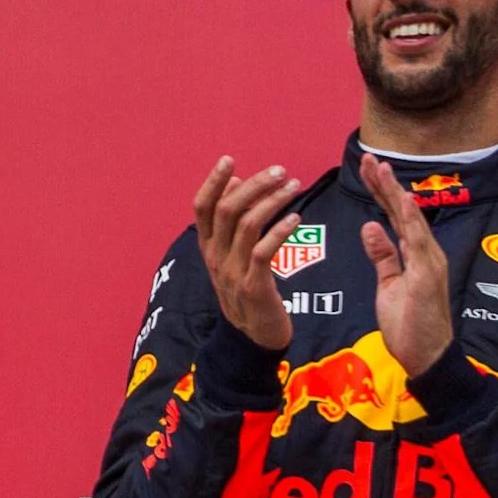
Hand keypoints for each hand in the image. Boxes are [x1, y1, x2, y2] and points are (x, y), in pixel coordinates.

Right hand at [192, 157, 306, 353]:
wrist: (255, 338)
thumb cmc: (249, 290)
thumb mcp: (232, 256)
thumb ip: (231, 221)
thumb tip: (234, 180)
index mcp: (207, 247)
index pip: (201, 207)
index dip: (213, 181)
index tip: (229, 159)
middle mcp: (215, 257)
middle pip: (226, 210)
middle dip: (253, 185)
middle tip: (279, 171)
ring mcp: (232, 272)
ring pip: (246, 225)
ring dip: (272, 201)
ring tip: (294, 186)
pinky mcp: (253, 286)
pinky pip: (262, 252)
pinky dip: (279, 231)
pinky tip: (296, 219)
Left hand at [357, 156, 455, 377]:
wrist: (427, 358)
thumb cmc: (410, 324)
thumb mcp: (389, 285)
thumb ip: (383, 256)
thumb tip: (370, 226)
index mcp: (416, 254)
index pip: (396, 215)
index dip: (383, 191)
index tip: (368, 168)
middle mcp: (427, 253)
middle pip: (404, 211)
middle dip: (386, 184)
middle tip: (370, 157)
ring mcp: (430, 263)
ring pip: (411, 220)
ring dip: (396, 193)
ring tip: (381, 168)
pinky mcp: (428, 277)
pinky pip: (419, 244)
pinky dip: (412, 221)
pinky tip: (404, 201)